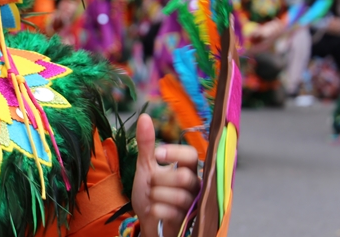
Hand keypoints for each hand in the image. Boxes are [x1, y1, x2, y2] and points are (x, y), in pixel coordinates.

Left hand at [132, 114, 199, 236]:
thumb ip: (146, 144)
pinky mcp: (187, 222)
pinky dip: (155, 210)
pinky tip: (154, 210)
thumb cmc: (150, 192)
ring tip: (153, 198)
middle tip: (152, 184)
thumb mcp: (145, 166)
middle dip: (159, 179)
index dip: (175, 152)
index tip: (157, 154)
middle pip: (184, 177)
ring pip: (177, 196)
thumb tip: (144, 117)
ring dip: (156, 196)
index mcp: (187, 169)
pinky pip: (170, 212)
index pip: (191, 155)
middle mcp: (195, 186)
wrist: (147, 221)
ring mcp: (193, 205)